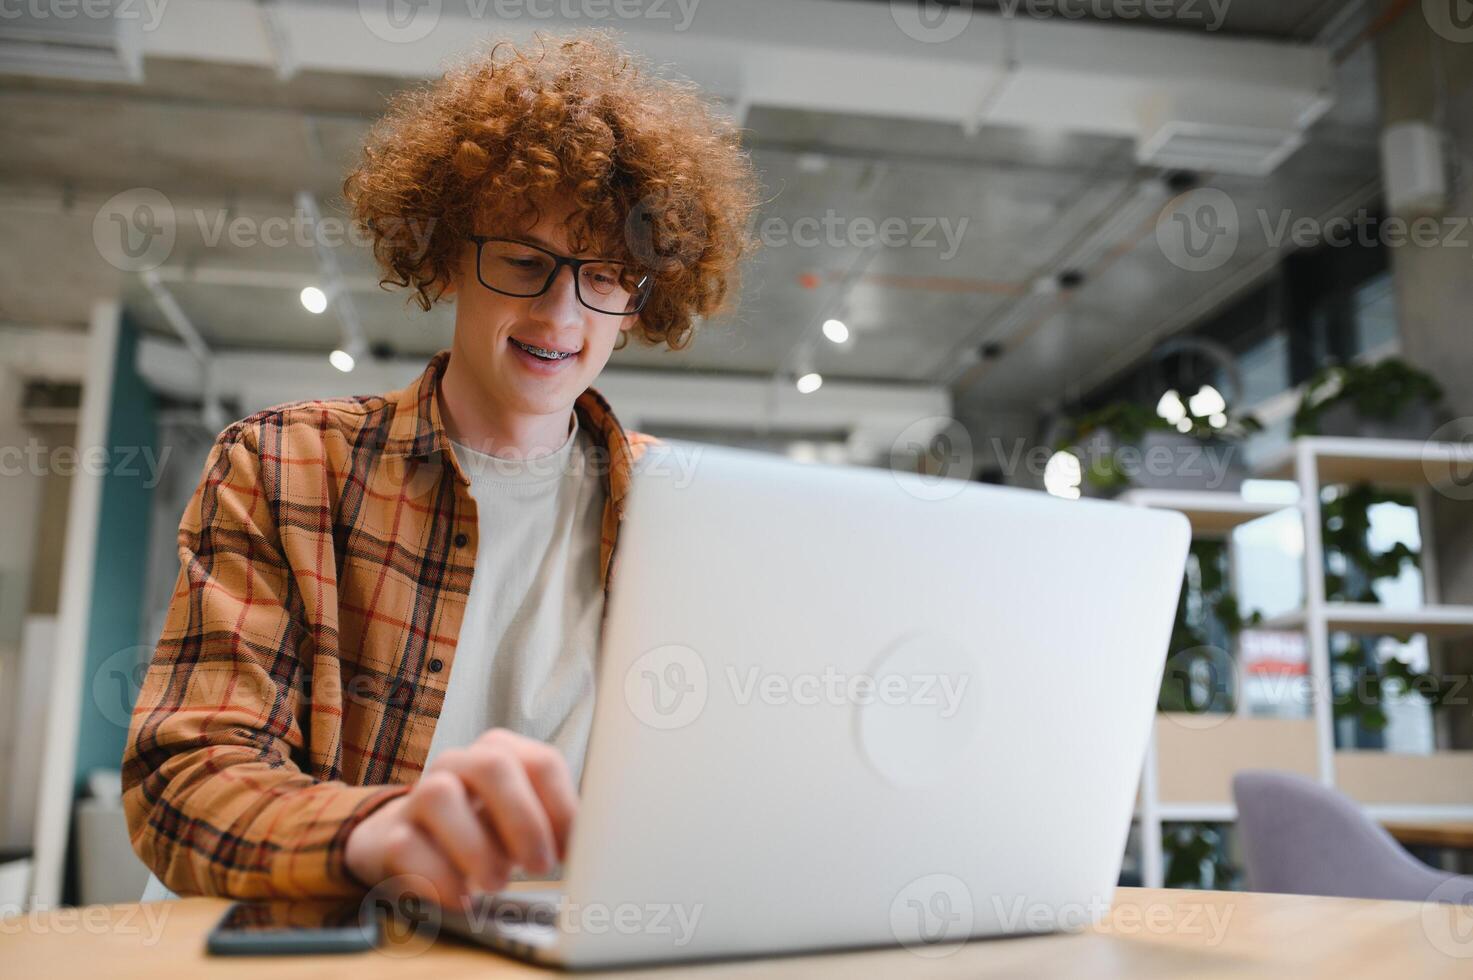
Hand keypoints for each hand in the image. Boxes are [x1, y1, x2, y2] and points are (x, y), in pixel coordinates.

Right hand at [345, 728, 576, 903]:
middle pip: (492, 765)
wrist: (407, 843)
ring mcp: (418, 795)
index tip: (571, 850)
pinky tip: (461, 897)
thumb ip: (551, 825)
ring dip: (477, 847)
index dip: (563, 808)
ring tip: (497, 881)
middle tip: (539, 865)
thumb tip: (592, 848)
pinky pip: (407, 847)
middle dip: (523, 819)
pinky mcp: (390, 835)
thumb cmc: (480, 831)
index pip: (542, 762)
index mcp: (500, 753)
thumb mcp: (519, 821)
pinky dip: (440, 878)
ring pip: (440, 795)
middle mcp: (457, 764)